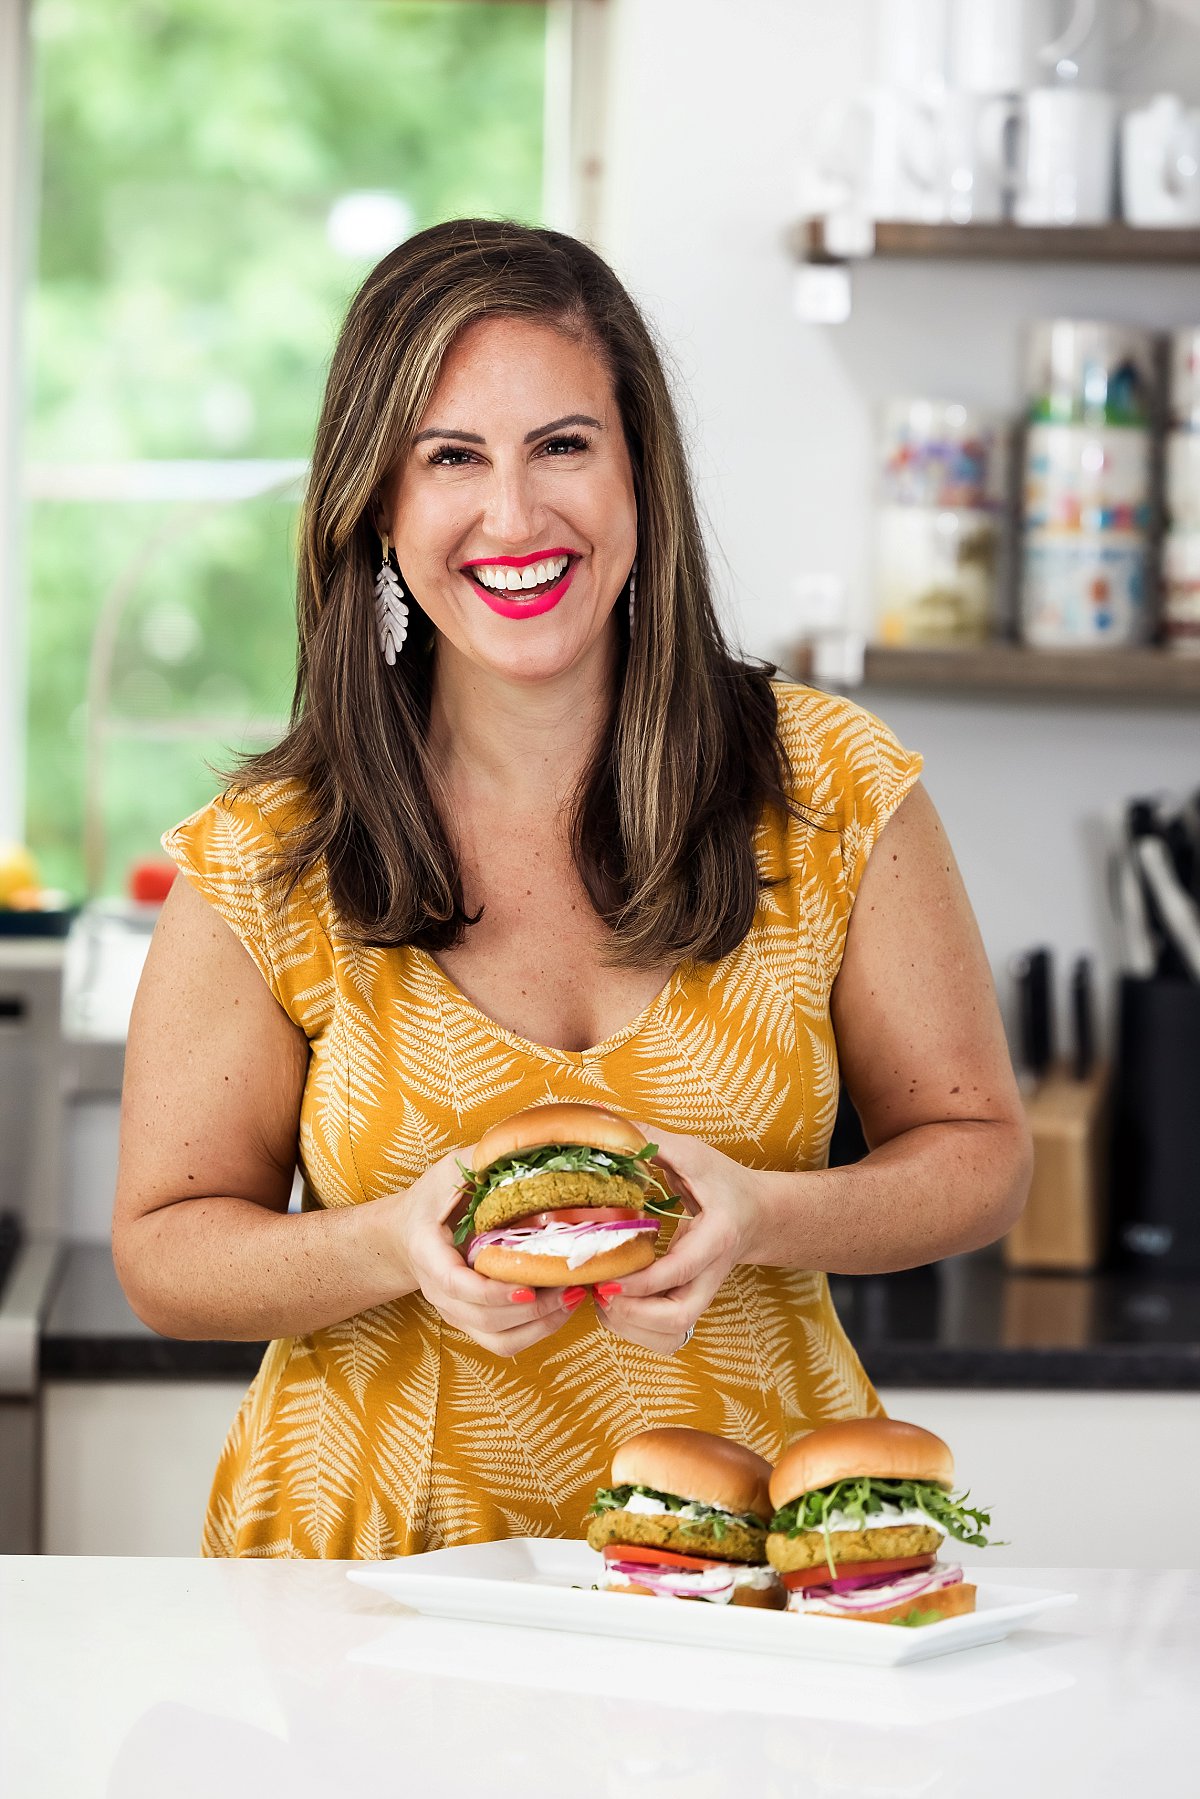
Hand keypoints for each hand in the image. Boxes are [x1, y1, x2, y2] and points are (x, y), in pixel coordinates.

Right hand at [379, 1146, 577, 1356]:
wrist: (406, 1236)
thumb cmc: (430, 1201)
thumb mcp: (448, 1172)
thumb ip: (480, 1162)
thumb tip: (524, 1144)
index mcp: (429, 1256)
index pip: (455, 1285)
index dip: (493, 1292)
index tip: (529, 1286)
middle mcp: (441, 1294)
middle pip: (485, 1319)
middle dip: (533, 1309)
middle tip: (570, 1284)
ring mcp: (458, 1313)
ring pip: (499, 1339)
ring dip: (541, 1325)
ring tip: (573, 1296)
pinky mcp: (475, 1322)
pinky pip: (506, 1343)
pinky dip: (538, 1332)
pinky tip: (563, 1307)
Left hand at [594, 1124, 763, 1354]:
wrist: (757, 1214)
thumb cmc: (725, 1182)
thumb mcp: (694, 1154)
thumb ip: (652, 1141)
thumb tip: (606, 1119)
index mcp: (716, 1237)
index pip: (680, 1270)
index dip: (641, 1281)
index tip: (607, 1277)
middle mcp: (711, 1274)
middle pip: (678, 1318)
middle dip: (633, 1314)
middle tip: (600, 1290)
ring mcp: (702, 1293)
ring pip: (670, 1334)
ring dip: (630, 1325)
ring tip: (601, 1297)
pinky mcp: (690, 1301)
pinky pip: (663, 1334)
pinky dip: (634, 1328)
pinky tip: (615, 1303)